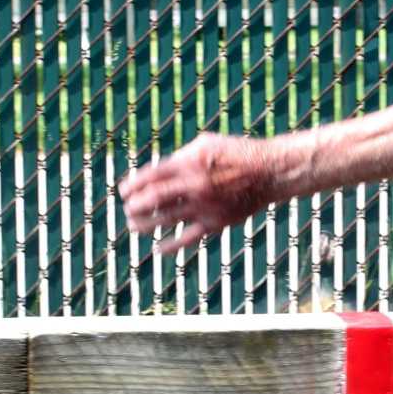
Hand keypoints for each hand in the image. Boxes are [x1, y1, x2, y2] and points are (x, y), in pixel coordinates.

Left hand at [119, 133, 282, 253]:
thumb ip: (179, 158)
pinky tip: (159, 249)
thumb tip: (156, 172)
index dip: (130, 186)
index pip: (149, 176)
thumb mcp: (205, 144)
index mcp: (188, 163)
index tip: (123, 192)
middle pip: (152, 200)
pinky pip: (187, 239)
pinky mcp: (216, 223)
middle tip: (128, 209)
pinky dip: (170, 246)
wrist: (269, 172)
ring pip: (165, 220)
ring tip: (135, 226)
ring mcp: (204, 206)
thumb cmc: (236, 153)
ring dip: (144, 225)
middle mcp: (194, 185)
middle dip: (133, 206)